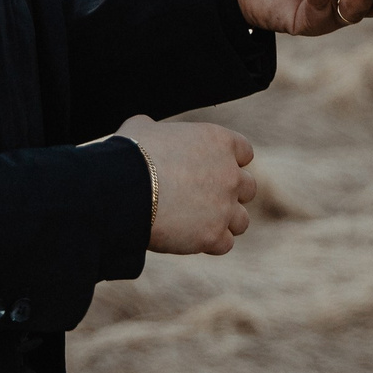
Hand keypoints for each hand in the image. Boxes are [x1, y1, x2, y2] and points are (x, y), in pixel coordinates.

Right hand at [118, 114, 256, 254]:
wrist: (125, 190)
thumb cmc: (131, 154)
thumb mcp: (144, 128)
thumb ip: (160, 132)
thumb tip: (150, 133)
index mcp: (219, 142)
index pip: (244, 152)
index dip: (229, 162)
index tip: (214, 170)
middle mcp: (230, 174)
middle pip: (248, 187)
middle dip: (230, 193)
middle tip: (206, 199)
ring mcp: (225, 206)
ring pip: (241, 220)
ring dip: (224, 222)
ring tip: (199, 224)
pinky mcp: (214, 235)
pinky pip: (224, 244)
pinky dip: (210, 243)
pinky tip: (191, 239)